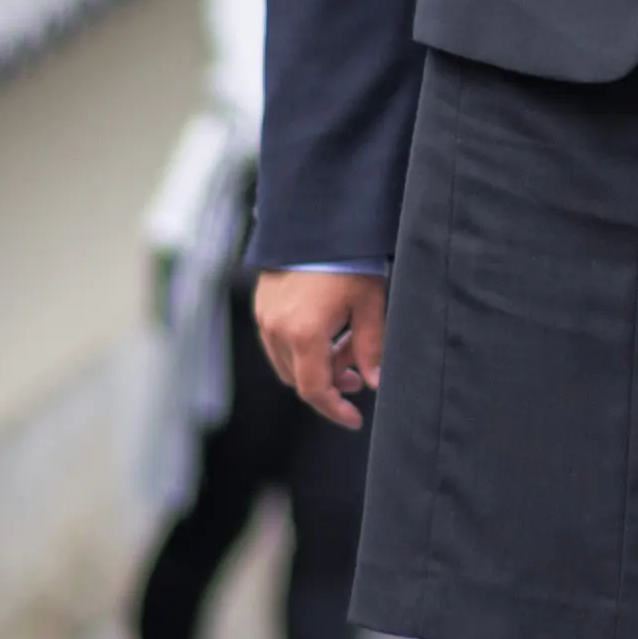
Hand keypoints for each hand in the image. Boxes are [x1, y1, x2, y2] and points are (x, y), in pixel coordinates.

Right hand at [253, 268, 388, 426]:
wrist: (318, 219)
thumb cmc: (349, 258)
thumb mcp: (370, 303)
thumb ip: (371, 347)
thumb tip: (375, 382)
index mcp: (304, 334)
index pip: (315, 390)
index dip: (335, 409)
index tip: (354, 419)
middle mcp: (276, 329)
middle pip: (299, 379)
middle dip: (330, 385)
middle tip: (359, 374)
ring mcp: (265, 316)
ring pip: (287, 362)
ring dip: (316, 365)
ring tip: (346, 348)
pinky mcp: (262, 303)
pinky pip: (278, 341)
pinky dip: (301, 347)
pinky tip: (328, 330)